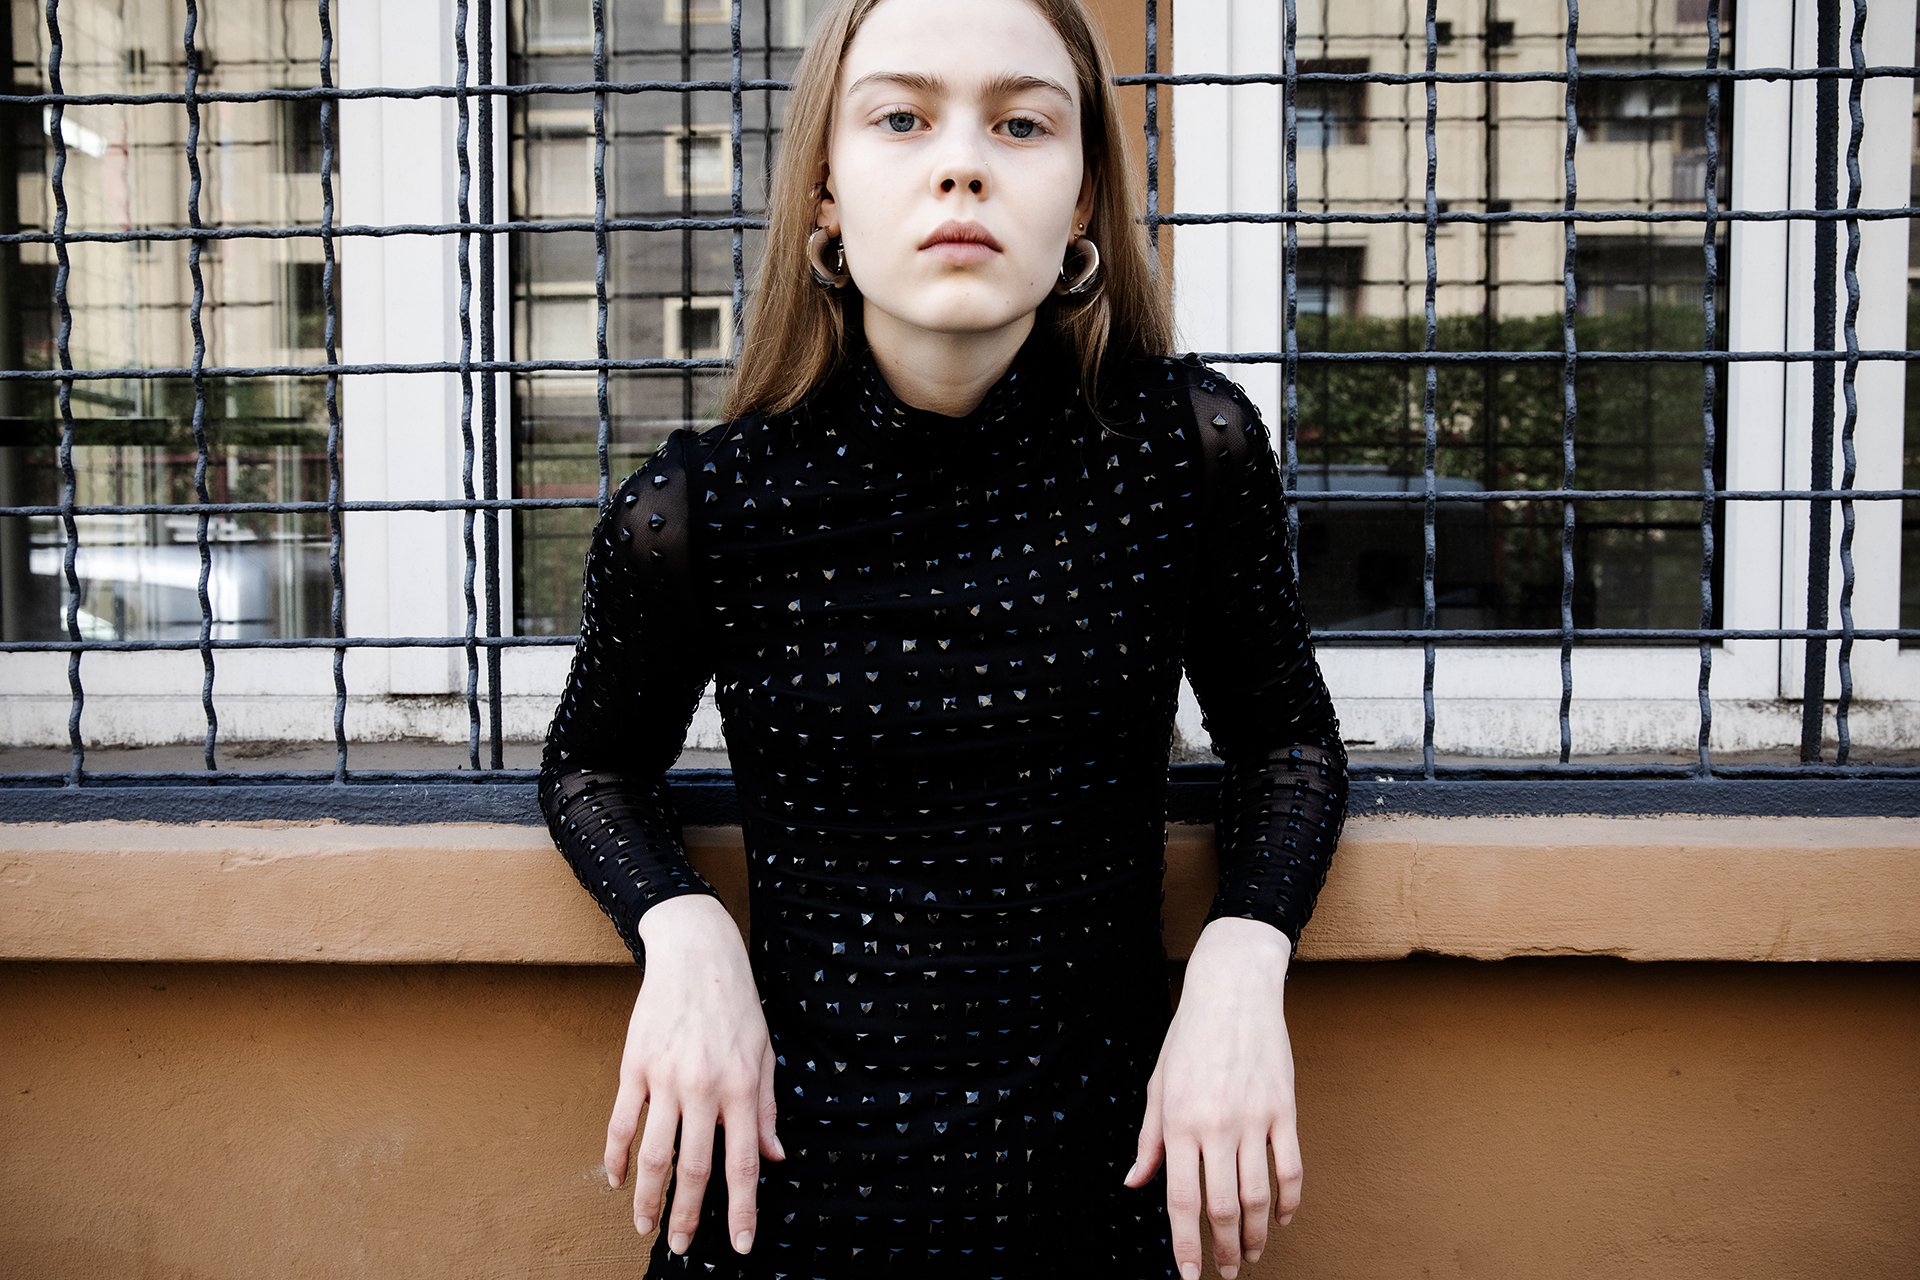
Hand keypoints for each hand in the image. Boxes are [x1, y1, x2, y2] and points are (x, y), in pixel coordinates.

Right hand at [604, 894, 783, 1257]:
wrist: (697, 952)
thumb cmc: (737, 1003)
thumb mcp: (765, 1053)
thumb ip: (766, 1109)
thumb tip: (774, 1158)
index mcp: (741, 1086)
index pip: (742, 1163)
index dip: (742, 1210)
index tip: (740, 1244)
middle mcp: (704, 1086)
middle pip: (693, 1167)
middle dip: (687, 1216)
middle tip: (679, 1248)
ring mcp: (665, 1077)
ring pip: (653, 1153)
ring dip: (648, 1197)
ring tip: (645, 1226)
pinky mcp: (635, 1064)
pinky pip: (623, 1121)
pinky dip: (617, 1156)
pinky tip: (618, 1180)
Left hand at [1124, 917, 1298, 1279]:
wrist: (1233, 990)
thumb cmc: (1189, 1036)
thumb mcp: (1158, 1084)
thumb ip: (1148, 1140)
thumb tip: (1134, 1183)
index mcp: (1179, 1121)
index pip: (1180, 1199)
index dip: (1184, 1244)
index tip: (1189, 1276)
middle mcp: (1216, 1125)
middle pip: (1223, 1207)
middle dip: (1223, 1249)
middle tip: (1224, 1271)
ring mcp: (1255, 1119)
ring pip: (1259, 1196)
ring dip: (1255, 1235)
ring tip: (1251, 1255)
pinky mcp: (1285, 1110)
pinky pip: (1291, 1168)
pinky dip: (1288, 1201)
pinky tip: (1280, 1218)